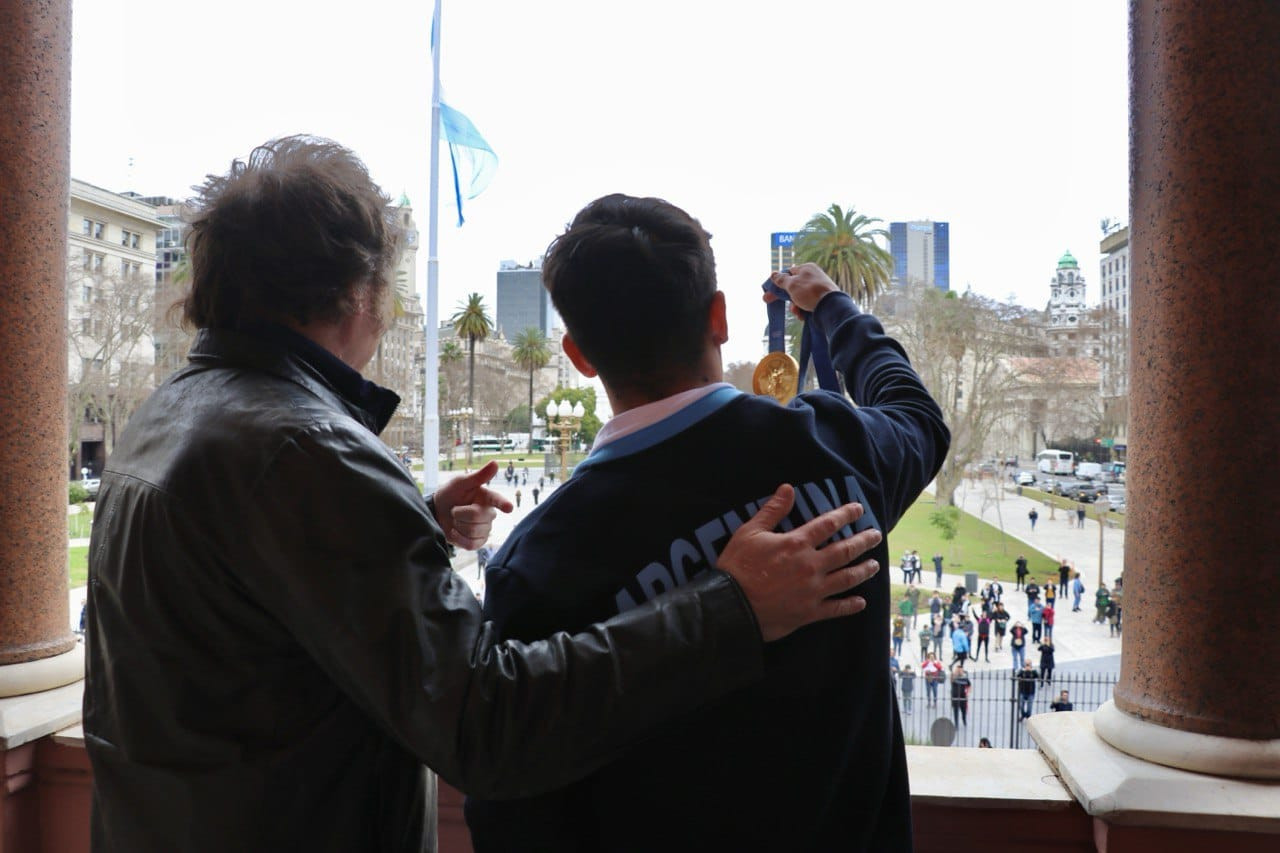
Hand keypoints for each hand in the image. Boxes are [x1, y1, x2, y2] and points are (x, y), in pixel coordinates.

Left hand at [431, 461, 513, 549]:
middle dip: (459, 513)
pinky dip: (459, 538)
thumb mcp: (460, 482)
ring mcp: (485, 529)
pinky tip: (456, 532)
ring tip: (456, 520)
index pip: (497, 500)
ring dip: (458, 526)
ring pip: (473, 531)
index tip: (508, 507)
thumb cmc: (450, 494)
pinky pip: (472, 544)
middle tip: (454, 509)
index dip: (503, 504)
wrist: (437, 512)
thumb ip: (478, 476)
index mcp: (487, 497)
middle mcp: (489, 513)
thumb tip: (495, 462)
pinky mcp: (478, 542)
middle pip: (477, 517)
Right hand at [716, 484, 881, 641]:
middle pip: (845, 550)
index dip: (845, 514)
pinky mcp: (810, 612)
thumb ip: (772, 511)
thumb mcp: (750, 532)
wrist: (731, 606)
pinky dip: (850, 605)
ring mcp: (813, 590)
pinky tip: (861, 602)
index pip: (828, 524)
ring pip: (847, 578)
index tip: (859, 509)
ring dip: (863, 570)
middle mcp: (811, 565)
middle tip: (877, 535)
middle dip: (864, 541)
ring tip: (874, 565)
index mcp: (797, 543)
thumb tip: (788, 488)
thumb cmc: (737, 566)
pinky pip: (836, 608)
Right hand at [766, 263, 839, 313]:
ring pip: (800, 297)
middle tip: (769, 302)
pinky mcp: (822, 299)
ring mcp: (819, 288)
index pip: (789, 273)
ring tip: (797, 312)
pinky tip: (803, 315)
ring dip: (795, 306)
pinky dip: (803, 310)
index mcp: (807, 268)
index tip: (769, 290)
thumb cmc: (810, 292)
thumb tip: (773, 274)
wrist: (831, 306)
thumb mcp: (792, 284)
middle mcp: (813, 276)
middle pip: (794, 286)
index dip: (778, 282)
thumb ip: (781, 280)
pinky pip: (808, 303)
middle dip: (785, 297)